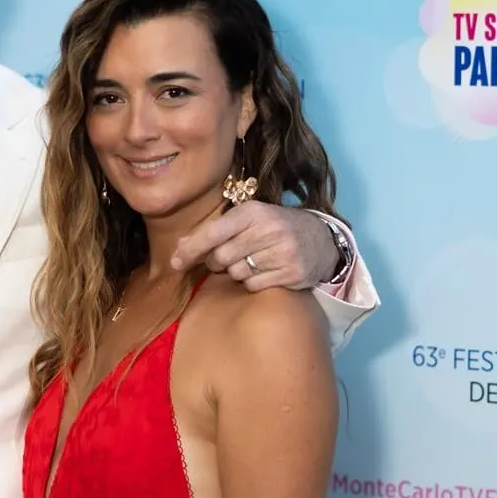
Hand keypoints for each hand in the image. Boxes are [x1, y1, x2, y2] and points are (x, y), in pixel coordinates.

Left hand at [170, 202, 339, 291]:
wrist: (321, 238)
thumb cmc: (274, 227)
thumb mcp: (248, 219)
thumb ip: (215, 230)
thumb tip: (180, 247)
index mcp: (253, 211)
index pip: (213, 232)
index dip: (191, 248)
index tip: (175, 262)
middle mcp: (268, 229)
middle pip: (221, 257)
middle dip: (217, 261)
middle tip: (228, 257)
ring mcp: (282, 252)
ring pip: (236, 273)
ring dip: (236, 272)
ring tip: (252, 260)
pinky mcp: (292, 273)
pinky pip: (253, 285)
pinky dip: (252, 282)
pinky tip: (264, 271)